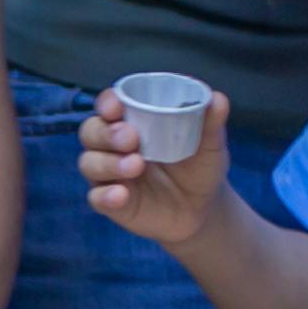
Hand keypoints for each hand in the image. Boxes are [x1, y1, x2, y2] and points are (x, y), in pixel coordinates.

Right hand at [74, 90, 229, 250]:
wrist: (203, 209)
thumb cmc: (199, 167)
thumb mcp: (209, 145)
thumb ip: (210, 123)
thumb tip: (218, 99)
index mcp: (133, 121)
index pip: (109, 105)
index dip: (107, 102)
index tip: (117, 107)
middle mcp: (114, 145)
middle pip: (91, 131)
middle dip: (106, 133)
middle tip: (131, 138)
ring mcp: (110, 174)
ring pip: (89, 162)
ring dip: (108, 163)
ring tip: (135, 165)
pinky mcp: (111, 202)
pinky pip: (96, 197)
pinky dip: (105, 195)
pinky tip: (122, 195)